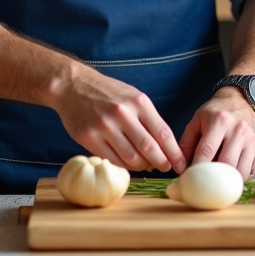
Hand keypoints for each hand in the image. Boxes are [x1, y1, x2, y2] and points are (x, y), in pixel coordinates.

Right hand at [51, 62, 186, 173]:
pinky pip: (112, 160)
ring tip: (147, 166)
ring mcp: (104, 126)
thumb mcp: (133, 97)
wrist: (73, 86)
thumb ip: (148, 119)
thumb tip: (163, 147)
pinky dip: (124, 166)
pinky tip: (129, 164)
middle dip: (161, 162)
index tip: (180, 163)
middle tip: (166, 169)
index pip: (162, 132)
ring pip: (131, 157)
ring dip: (143, 166)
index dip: (174, 152)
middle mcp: (122, 114)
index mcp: (138, 102)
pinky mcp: (88, 138)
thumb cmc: (108, 93)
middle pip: (149, 148)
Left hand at [179, 87, 254, 178]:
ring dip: (229, 182)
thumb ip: (186, 143)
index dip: (197, 169)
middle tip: (204, 185)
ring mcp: (252, 140)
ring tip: (219, 184)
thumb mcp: (197, 121)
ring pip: (241, 172)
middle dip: (213, 178)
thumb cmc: (216, 112)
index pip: (207, 151)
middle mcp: (238, 129)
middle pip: (226, 163)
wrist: (241, 100)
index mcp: (220, 121)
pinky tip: (234, 180)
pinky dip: (244, 181)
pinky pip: (254, 173)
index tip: (190, 179)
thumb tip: (180, 167)